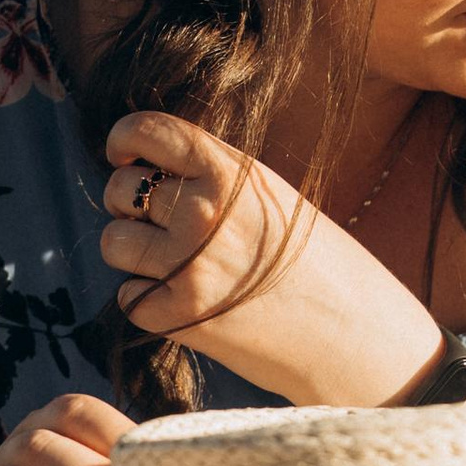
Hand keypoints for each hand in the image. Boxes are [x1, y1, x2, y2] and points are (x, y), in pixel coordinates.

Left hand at [101, 111, 444, 405]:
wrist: (352, 335)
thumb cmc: (317, 265)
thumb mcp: (271, 197)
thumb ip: (214, 177)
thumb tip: (146, 168)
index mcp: (231, 172)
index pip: (146, 131)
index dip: (123, 141)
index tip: (123, 157)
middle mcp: (205, 211)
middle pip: (121, 191)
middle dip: (130, 208)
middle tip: (162, 227)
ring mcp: (187, 264)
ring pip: (113, 243)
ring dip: (134, 255)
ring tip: (175, 267)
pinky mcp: (178, 315)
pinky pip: (128, 296)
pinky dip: (147, 302)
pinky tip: (185, 304)